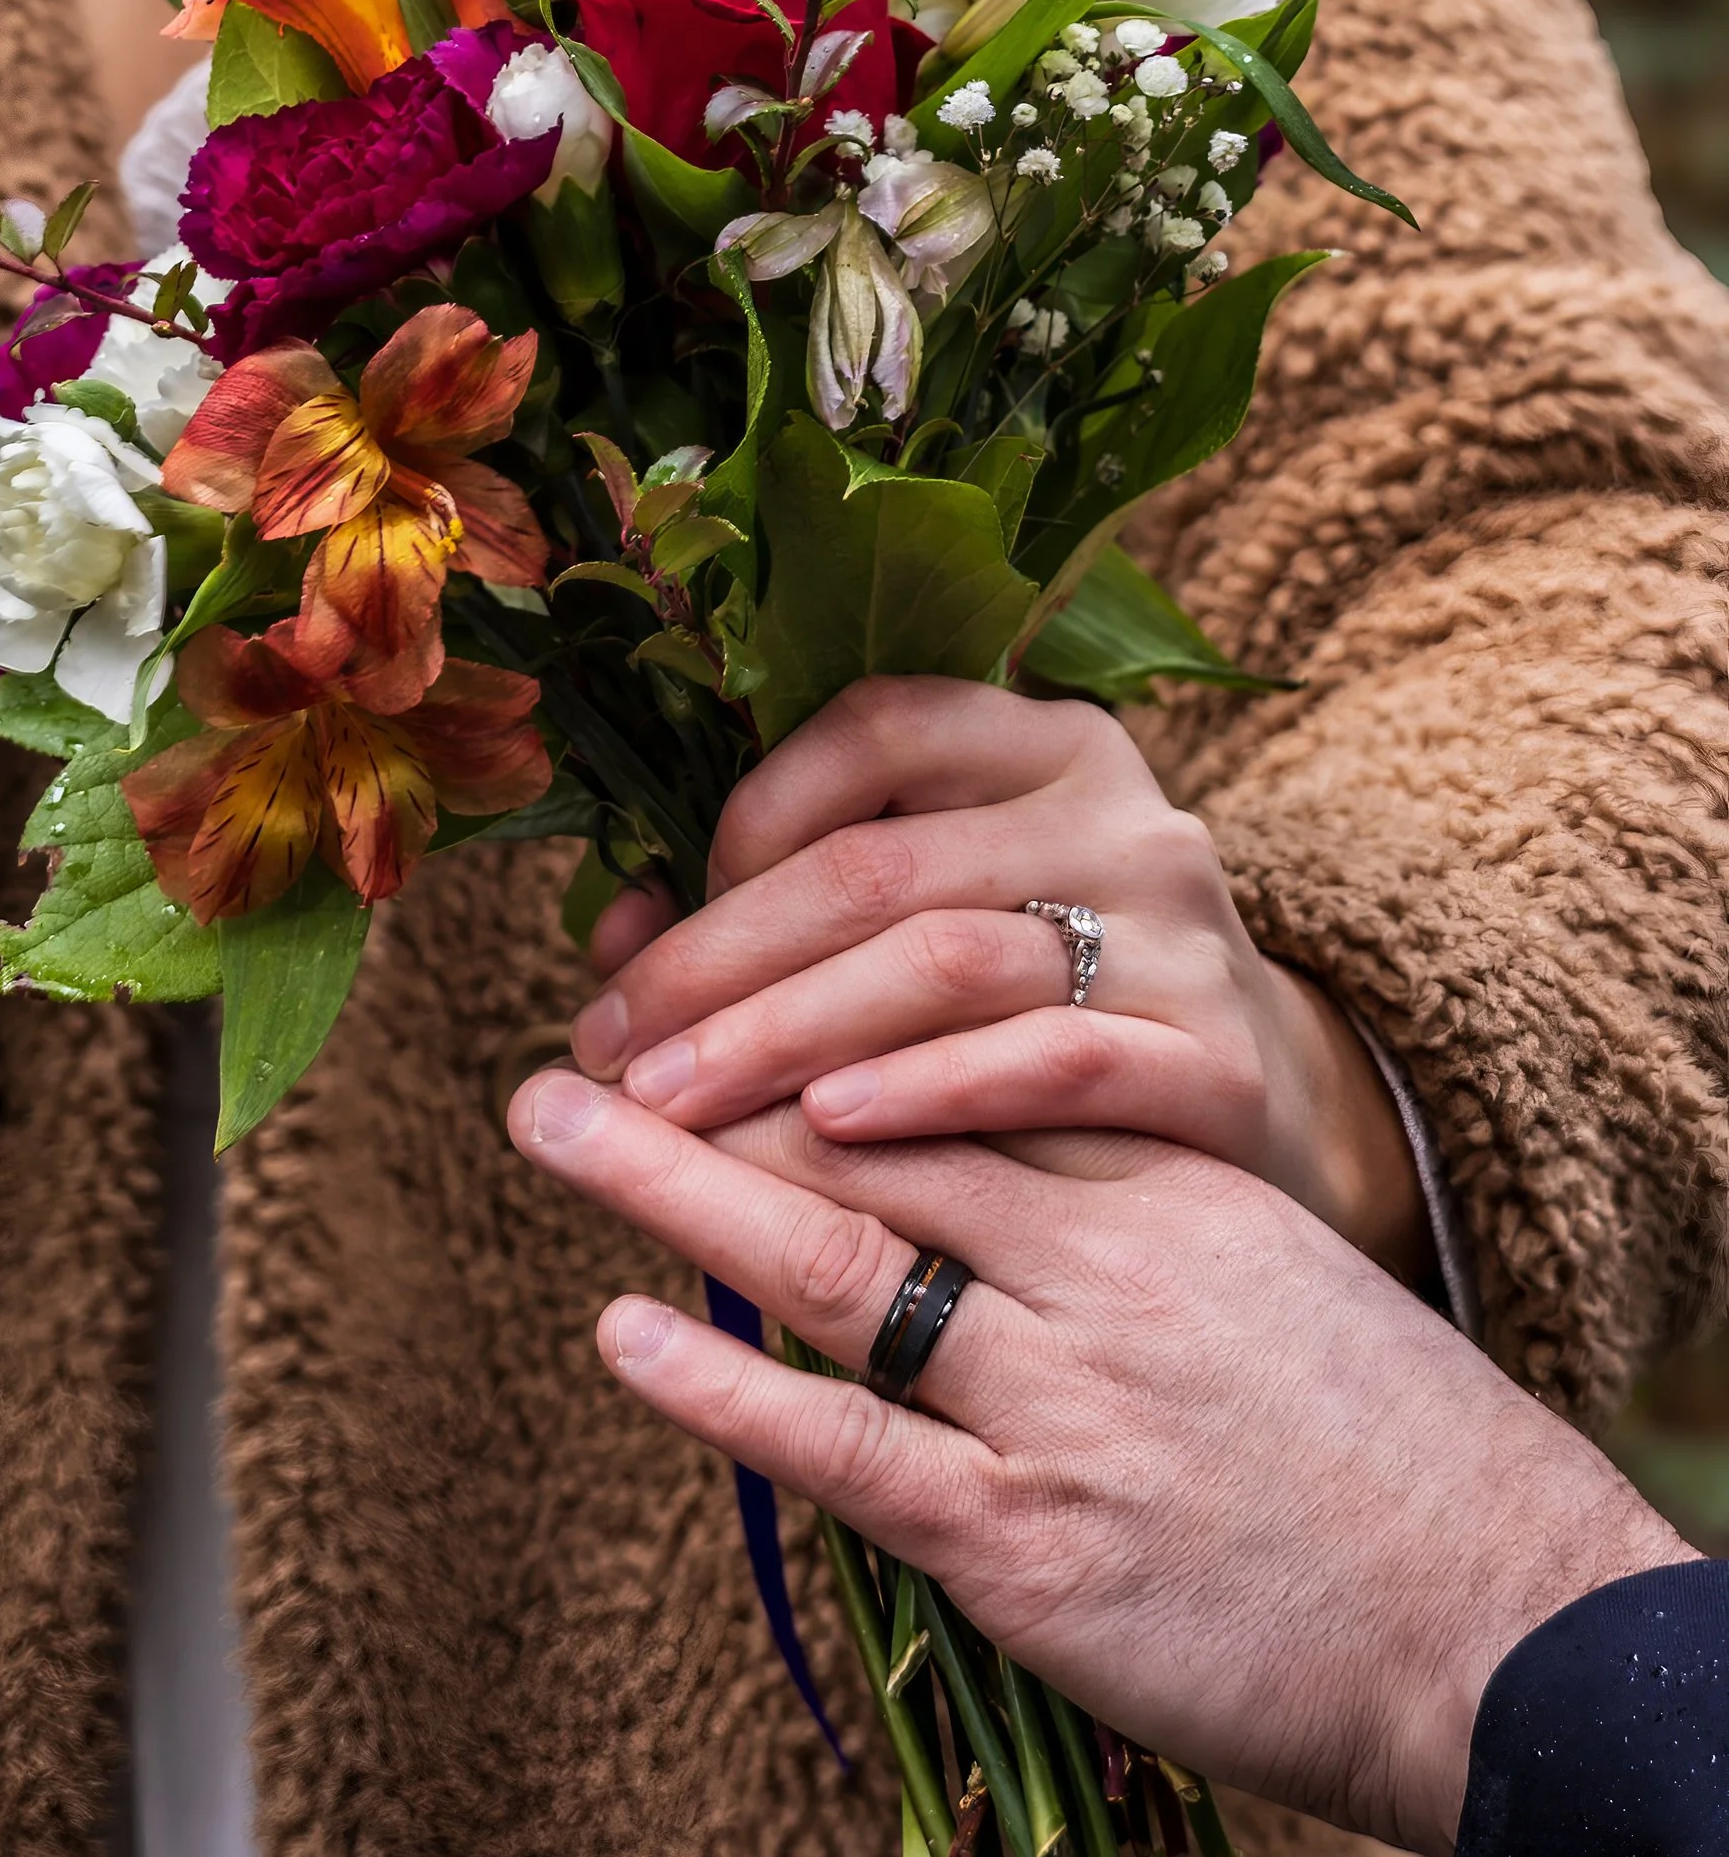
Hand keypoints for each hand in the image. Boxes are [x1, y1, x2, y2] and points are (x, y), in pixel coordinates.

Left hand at [506, 1075, 1686, 1856]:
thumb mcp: (1239, 1256)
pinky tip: (624, 1330)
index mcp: (1150, 1169)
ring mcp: (1061, 1399)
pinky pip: (852, 1446)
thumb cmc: (1362, 1434)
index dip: (796, 987)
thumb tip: (909, 1125)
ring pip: (839, 1251)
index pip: (940, 1036)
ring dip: (669, 1179)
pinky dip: (725, 1390)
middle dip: (705, 1052)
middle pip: (864, 1112)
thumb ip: (1090, 1187)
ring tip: (548, 1114)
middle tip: (579, 1013)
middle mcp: (1100, 1260)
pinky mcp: (1033, 1542)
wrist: (1497, 1618)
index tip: (682, 948)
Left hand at [570, 681, 1426, 1270]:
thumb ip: (785, 909)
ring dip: (787, 1036)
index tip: (641, 933)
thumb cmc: (1038, 1010)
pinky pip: (1051, 1062)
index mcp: (1044, 742)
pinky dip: (925, 1092)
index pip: (873, 728)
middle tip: (614, 1052)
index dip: (741, 819)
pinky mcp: (1217, 1056)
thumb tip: (608, 938)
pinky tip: (828, 1128)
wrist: (1249, 1125)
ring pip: (948, 961)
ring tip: (676, 1109)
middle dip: (720, 963)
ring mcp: (1180, 931)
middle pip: (883, 866)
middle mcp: (1123, 814)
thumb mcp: (934, 923)